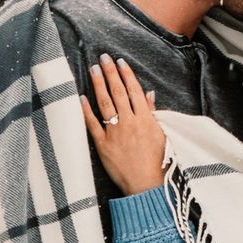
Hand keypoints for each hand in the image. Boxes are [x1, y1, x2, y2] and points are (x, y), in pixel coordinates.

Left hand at [82, 54, 165, 195]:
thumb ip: (153, 114)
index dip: (126, 75)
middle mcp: (129, 122)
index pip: (134, 91)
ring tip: (93, 70)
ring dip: (98, 85)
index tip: (120, 62)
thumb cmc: (157, 162)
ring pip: (105, 104)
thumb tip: (149, 94)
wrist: (146, 185)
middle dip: (111, 73)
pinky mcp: (103, 145)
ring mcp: (115, 133)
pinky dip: (86, 110)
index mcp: (145, 119)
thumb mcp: (161, 135)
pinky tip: (81, 97)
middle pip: (118, 92)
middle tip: (103, 58)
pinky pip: (93, 124)